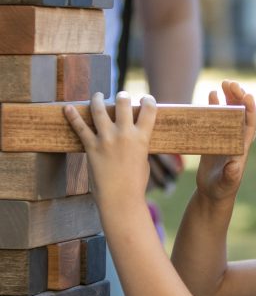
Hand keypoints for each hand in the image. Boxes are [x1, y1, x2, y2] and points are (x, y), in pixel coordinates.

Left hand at [64, 91, 156, 207]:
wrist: (121, 199)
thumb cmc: (135, 184)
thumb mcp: (143, 161)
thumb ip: (139, 145)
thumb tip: (134, 136)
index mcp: (142, 138)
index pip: (148, 110)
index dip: (148, 101)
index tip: (146, 99)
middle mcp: (124, 134)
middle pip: (123, 103)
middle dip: (122, 96)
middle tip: (121, 97)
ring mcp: (106, 139)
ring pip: (99, 109)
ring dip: (98, 99)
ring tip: (98, 96)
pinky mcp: (91, 147)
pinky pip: (79, 127)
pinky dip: (72, 116)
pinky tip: (68, 108)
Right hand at [196, 81, 255, 201]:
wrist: (213, 194)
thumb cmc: (222, 190)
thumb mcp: (227, 183)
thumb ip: (231, 174)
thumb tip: (235, 164)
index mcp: (242, 147)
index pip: (249, 124)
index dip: (250, 110)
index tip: (247, 96)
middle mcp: (235, 139)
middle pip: (239, 113)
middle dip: (237, 97)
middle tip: (230, 83)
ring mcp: (224, 138)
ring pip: (228, 113)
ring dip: (227, 98)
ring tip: (223, 84)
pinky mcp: (212, 139)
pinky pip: (214, 119)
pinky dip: (213, 107)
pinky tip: (211, 95)